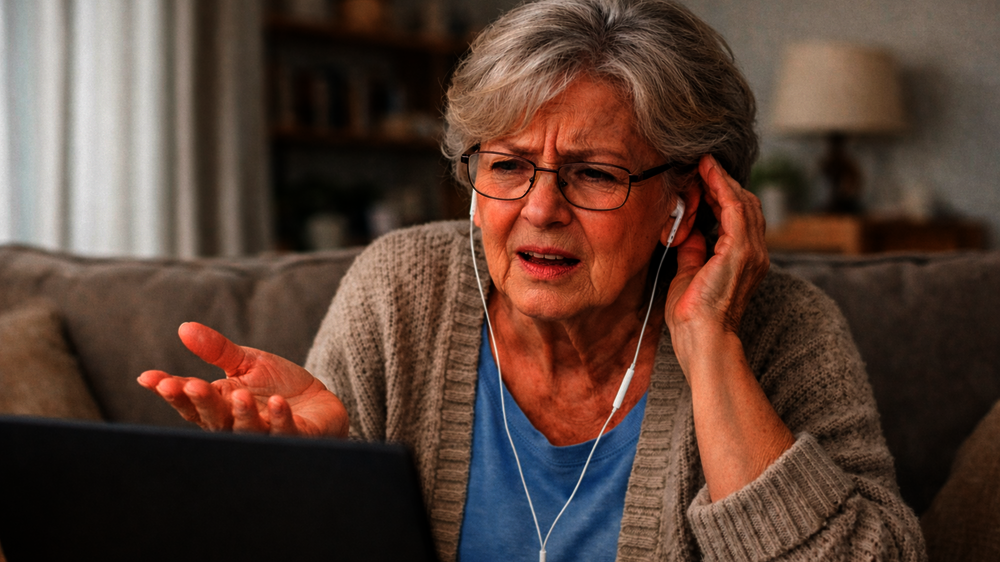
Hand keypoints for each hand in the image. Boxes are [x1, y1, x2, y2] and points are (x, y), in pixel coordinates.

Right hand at [137, 322, 348, 436]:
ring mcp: (265, 436)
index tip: (150, 378)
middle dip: (202, 403)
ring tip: (239, 395)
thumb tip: (183, 328)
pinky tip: (277, 403)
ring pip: (247, 431)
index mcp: (220, 406)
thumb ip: (217, 349)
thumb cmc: (278, 385)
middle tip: (191, 386)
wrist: (320, 404)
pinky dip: (280, 419)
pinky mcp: (295, 440)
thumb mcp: (246, 362)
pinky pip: (285, 433)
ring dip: (242, 414)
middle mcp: (236, 426)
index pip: (190, 401)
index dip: (171, 391)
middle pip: (213, 418)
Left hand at [665, 154, 768, 349]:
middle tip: (700, 167)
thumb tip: (690, 232)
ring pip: (742, 202)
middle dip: (722, 184)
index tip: (703, 179)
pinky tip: (708, 173)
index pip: (740, 218)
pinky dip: (721, 186)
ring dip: (721, 181)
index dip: (722, 195)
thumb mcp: (690, 274)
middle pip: (745, 205)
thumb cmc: (693, 317)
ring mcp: (752, 251)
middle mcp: (756, 254)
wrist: (702, 338)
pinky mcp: (740, 250)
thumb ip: (694, 251)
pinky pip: (734, 207)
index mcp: (745, 261)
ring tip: (703, 165)